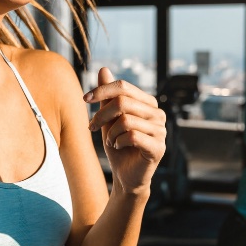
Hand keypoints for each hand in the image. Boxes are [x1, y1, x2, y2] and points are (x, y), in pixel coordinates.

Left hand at [84, 68, 165, 194]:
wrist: (125, 176)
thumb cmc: (118, 145)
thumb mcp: (108, 119)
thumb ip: (107, 96)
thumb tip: (103, 69)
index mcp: (148, 103)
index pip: (123, 87)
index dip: (102, 90)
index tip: (84, 99)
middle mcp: (158, 114)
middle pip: (123, 101)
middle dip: (102, 115)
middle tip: (92, 127)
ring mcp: (161, 130)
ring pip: (126, 120)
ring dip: (110, 132)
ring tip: (110, 140)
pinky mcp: (159, 147)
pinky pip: (132, 136)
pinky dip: (118, 141)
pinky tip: (118, 147)